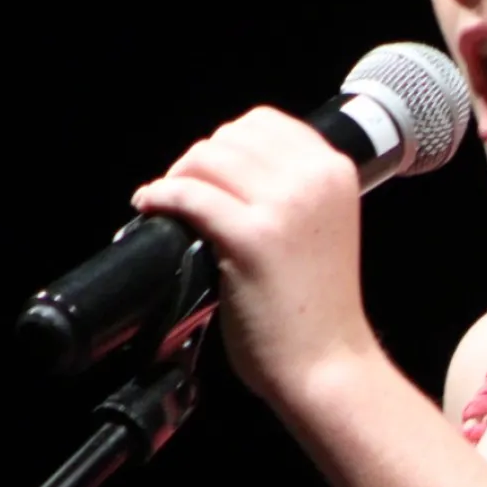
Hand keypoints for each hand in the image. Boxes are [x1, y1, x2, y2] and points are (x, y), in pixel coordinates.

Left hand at [131, 107, 381, 405]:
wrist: (328, 364)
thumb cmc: (318, 306)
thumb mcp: (322, 226)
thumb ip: (291, 189)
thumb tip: (225, 166)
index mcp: (335, 171)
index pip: (264, 122)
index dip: (227, 143)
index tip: (211, 171)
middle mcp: (314, 180)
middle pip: (231, 136)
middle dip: (200, 160)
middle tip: (185, 190)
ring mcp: (284, 207)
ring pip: (207, 158)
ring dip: (178, 175)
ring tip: (168, 201)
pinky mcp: (251, 239)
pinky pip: (189, 195)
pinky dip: (160, 196)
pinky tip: (150, 206)